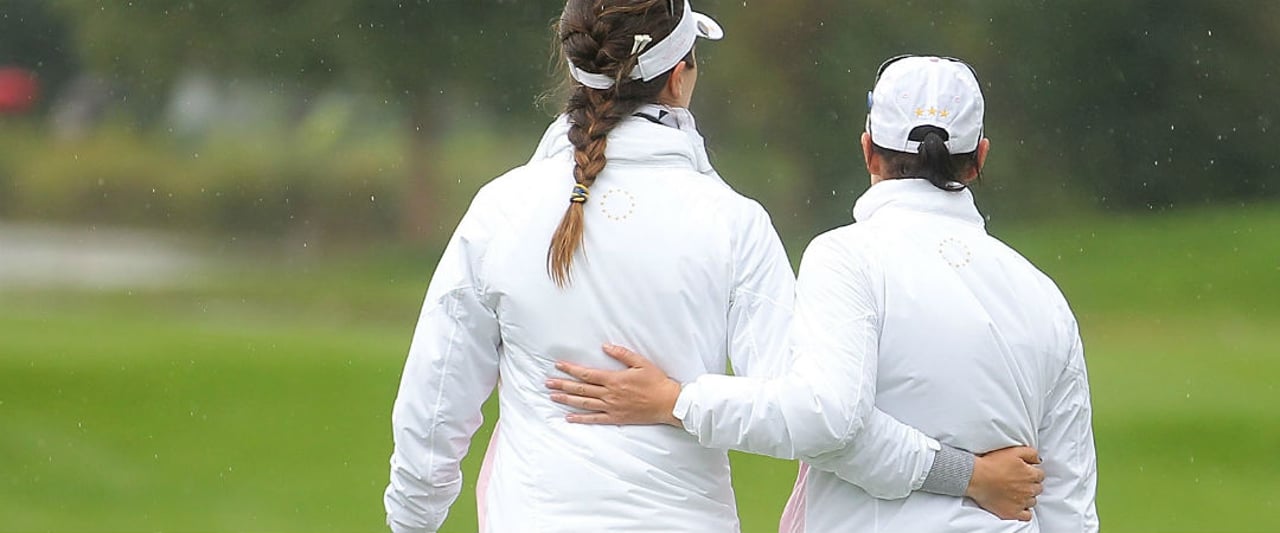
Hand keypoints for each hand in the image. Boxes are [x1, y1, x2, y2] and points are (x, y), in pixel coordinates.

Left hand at [545, 344, 682, 426]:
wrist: (668, 403)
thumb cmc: (656, 381)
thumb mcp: (641, 362)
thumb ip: (622, 354)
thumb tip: (605, 346)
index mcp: (614, 379)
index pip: (587, 374)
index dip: (571, 370)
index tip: (558, 366)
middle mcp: (609, 394)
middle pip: (581, 389)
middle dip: (562, 385)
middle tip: (547, 383)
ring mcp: (611, 407)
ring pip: (584, 404)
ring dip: (567, 400)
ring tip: (553, 397)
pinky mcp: (616, 417)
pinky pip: (595, 419)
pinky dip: (581, 419)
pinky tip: (569, 417)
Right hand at [966, 445, 1044, 520]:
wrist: (976, 478)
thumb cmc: (992, 463)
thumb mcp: (1013, 451)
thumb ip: (1031, 453)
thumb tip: (1038, 460)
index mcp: (1030, 475)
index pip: (1040, 475)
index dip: (1031, 473)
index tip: (1023, 472)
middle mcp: (1029, 490)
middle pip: (1037, 488)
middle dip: (1030, 484)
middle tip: (1018, 481)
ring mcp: (1021, 502)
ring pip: (1032, 501)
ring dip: (1026, 497)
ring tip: (1014, 492)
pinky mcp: (1013, 512)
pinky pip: (1027, 516)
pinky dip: (1024, 511)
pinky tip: (1017, 505)